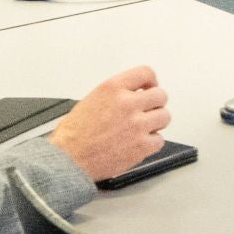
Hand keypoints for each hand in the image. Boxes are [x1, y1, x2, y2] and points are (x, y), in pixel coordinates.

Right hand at [49, 65, 171, 179]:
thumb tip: (129, 96)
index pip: (145, 73)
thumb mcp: (90, 101)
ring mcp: (137, 125)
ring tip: (144, 128)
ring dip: (156, 123)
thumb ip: (114, 96)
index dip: (151, 81)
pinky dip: (152, 143)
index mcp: (113, 88)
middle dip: (155, 104)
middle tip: (148, 111)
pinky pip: (159, 140)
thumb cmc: (72, 136)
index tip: (150, 87)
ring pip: (164, 117)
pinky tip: (139, 143)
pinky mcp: (142, 146)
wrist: (69, 160)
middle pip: (160, 95)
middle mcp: (128, 104)